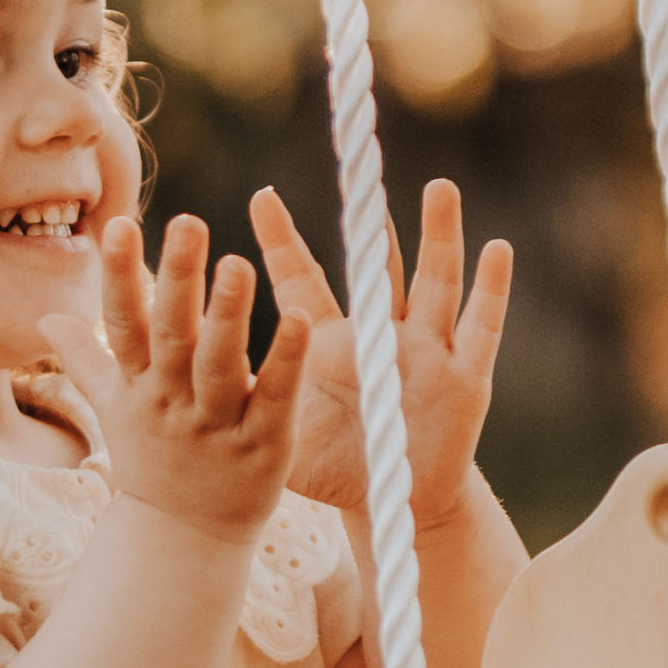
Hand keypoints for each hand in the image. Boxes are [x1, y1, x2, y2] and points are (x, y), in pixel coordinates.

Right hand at [53, 211, 312, 538]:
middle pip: (171, 336)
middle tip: (186, 223)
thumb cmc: (153, 463)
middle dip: (177, 280)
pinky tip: (299, 317)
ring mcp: (216, 427)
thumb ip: (85, 359)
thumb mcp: (113, 411)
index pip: (122, 324)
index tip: (117, 225)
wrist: (185, 541)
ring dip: (227, 315)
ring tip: (238, 263)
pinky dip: (285, 361)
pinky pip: (274, 398)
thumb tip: (43, 318)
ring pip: (219, 366)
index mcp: (138, 388)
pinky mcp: (263, 448)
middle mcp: (171, 404)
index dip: (119, 276)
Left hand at [247, 179, 511, 528]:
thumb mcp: (280, 434)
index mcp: (330, 341)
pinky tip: (498, 250)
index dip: (283, 241)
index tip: (261, 196)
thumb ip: (239, 406)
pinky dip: (492, 290)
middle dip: (370, 220)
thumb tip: (168, 389)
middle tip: (362, 164)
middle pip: (376, 265)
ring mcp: (427, 350)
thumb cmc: (335, 468)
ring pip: (434, 281)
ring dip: (439, 236)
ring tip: (439, 189)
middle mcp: (380, 333)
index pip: (303, 279)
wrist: (394, 504)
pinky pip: (482, 329)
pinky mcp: (466, 379)